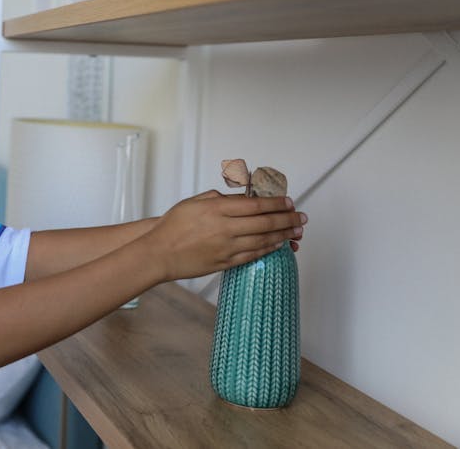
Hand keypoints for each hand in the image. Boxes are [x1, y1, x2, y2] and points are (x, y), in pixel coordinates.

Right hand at [144, 190, 306, 281]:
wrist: (159, 253)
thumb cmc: (172, 227)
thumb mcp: (193, 202)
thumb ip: (218, 198)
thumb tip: (239, 198)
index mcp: (216, 208)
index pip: (255, 204)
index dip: (276, 203)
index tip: (288, 201)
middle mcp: (224, 227)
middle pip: (265, 222)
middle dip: (287, 219)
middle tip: (301, 217)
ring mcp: (226, 246)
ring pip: (263, 239)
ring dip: (283, 235)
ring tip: (296, 231)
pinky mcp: (225, 262)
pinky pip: (253, 255)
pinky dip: (268, 249)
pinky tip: (278, 245)